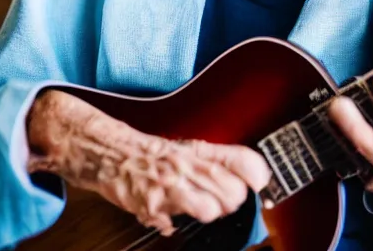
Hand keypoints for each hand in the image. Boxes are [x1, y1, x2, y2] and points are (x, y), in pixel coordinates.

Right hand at [27, 90, 269, 235]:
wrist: (111, 152)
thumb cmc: (154, 154)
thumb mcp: (190, 150)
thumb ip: (222, 162)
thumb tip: (258, 177)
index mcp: (201, 150)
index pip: (244, 159)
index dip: (258, 176)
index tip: (261, 184)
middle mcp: (190, 164)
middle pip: (234, 193)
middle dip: (231, 202)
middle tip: (217, 198)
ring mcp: (172, 184)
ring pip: (212, 210)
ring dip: (207, 213)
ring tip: (195, 206)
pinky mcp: (152, 203)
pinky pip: (176, 222)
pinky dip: (172, 223)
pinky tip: (167, 213)